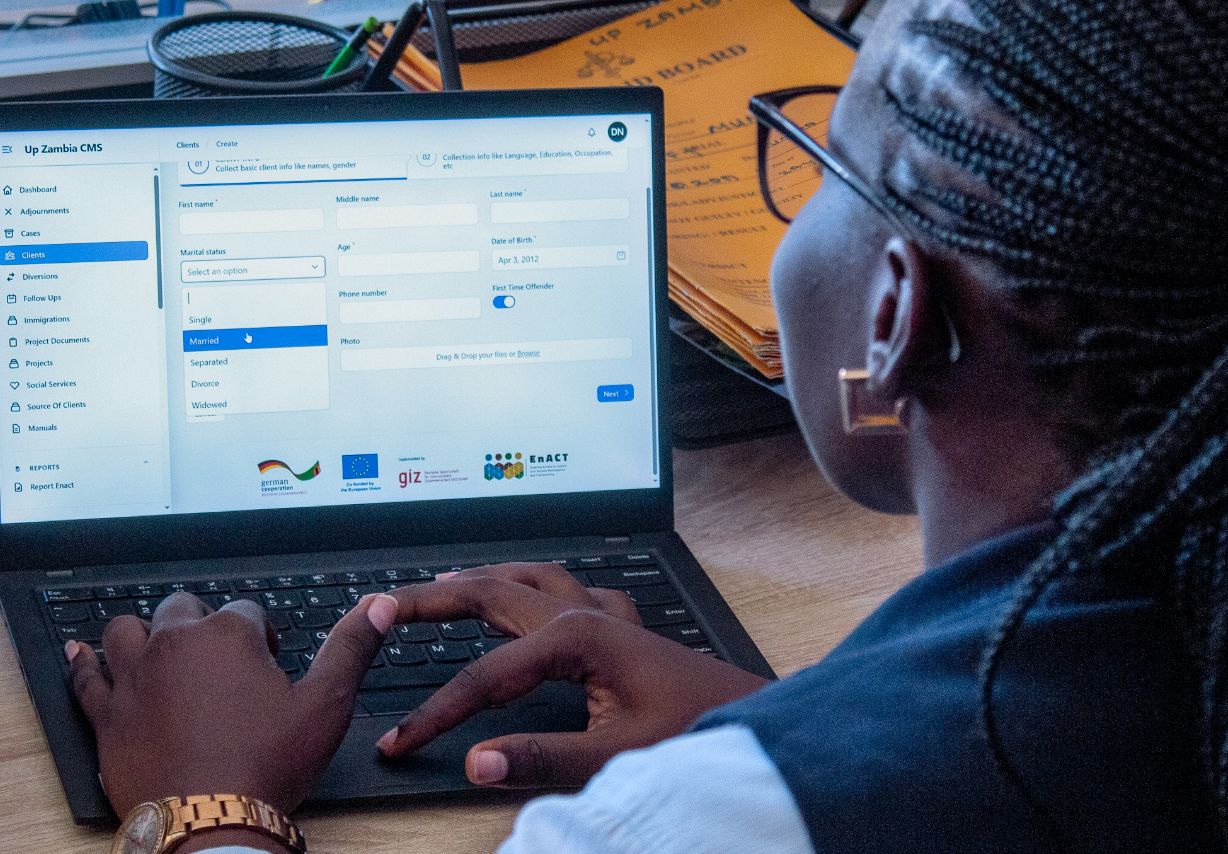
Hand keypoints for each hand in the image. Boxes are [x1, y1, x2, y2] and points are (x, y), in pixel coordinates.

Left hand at [67, 591, 397, 817]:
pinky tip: (85, 655)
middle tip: (223, 660)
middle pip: (183, 609)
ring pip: (127, 631)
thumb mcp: (326, 704)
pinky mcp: (108, 716)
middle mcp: (174, 646)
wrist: (210, 825)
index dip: (264, 636)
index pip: (248, 611)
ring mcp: (134, 679)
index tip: (270, 664)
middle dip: (204, 624)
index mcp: (227, 636)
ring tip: (163, 652)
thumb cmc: (267, 765)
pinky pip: (86, 677)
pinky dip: (86, 663)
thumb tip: (378, 605)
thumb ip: (352, 647)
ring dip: (145, 634)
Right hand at [376, 563, 768, 787]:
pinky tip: (528, 593)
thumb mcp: (615, 756)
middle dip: (433, 600)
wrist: (754, 719)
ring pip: (526, 578)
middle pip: (492, 593)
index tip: (400, 741)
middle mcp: (585, 612)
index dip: (437, 713)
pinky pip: (565, 587)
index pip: (485, 676)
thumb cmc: (697, 731)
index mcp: (577, 637)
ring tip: (441, 585)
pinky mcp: (619, 625)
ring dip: (480, 579)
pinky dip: (531, 585)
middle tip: (385, 607)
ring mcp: (604, 612)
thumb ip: (541, 759)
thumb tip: (476, 760)